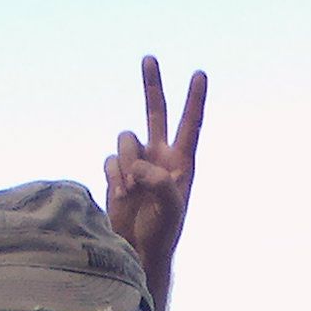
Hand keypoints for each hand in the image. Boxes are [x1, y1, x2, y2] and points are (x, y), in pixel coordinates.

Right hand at [105, 56, 207, 282]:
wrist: (138, 252)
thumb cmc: (163, 233)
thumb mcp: (172, 209)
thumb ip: (160, 181)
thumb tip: (138, 165)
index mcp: (182, 162)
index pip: (190, 124)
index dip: (195, 100)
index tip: (199, 74)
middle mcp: (160, 157)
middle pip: (155, 112)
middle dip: (152, 85)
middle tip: (150, 59)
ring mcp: (137, 164)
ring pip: (125, 139)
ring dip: (126, 161)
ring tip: (131, 189)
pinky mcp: (117, 174)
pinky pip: (110, 159)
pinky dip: (113, 175)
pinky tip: (120, 195)